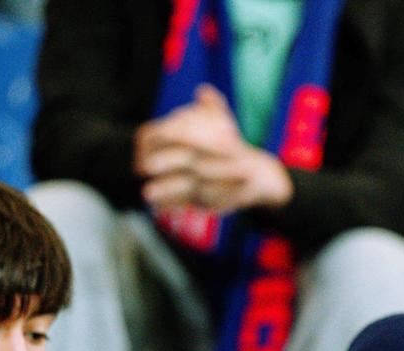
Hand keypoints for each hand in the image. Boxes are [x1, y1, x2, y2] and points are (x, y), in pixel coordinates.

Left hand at [134, 84, 292, 213]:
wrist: (261, 177)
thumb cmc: (236, 149)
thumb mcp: (228, 125)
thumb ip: (214, 106)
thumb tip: (203, 90)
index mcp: (213, 140)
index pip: (179, 135)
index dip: (156, 140)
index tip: (143, 146)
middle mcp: (214, 161)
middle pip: (183, 160)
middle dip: (160, 163)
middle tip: (143, 168)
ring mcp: (214, 183)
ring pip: (185, 186)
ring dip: (164, 191)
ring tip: (147, 194)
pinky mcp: (213, 202)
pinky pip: (189, 205)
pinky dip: (172, 207)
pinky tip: (159, 207)